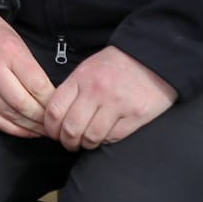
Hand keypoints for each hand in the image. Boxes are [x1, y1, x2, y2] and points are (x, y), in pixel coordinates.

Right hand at [0, 10, 55, 137]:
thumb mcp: (19, 43)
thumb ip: (33, 71)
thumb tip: (51, 99)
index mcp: (8, 51)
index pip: (37, 86)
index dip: (51, 103)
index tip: (60, 109)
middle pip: (22, 104)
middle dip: (42, 119)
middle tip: (53, 124)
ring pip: (8, 114)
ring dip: (28, 127)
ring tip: (41, 130)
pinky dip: (10, 128)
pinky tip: (23, 130)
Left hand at [42, 46, 176, 149]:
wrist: (152, 57)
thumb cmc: (117, 65)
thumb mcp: (88, 68)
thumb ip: (73, 89)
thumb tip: (57, 114)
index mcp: (81, 78)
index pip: (55, 109)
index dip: (50, 127)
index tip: (53, 133)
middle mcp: (96, 91)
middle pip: (71, 127)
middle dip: (66, 141)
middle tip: (69, 143)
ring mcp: (117, 104)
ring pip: (91, 136)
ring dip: (86, 144)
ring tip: (86, 143)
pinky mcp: (136, 115)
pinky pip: (114, 137)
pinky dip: (105, 141)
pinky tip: (104, 137)